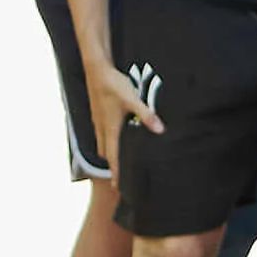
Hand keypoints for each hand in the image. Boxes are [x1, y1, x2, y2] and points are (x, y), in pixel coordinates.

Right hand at [89, 63, 164, 192]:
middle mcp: (102, 128)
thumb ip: (146, 115)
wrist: (96, 69)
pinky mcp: (97, 113)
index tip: (118, 187)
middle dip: (112, 165)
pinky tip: (114, 135)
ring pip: (102, 143)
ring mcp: (98, 121)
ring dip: (109, 152)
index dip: (116, 172)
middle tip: (120, 176)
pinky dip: (107, 140)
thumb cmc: (114, 84)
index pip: (113, 157)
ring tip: (118, 159)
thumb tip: (160, 130)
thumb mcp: (132, 99)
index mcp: (110, 129)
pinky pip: (101, 133)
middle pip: (106, 153)